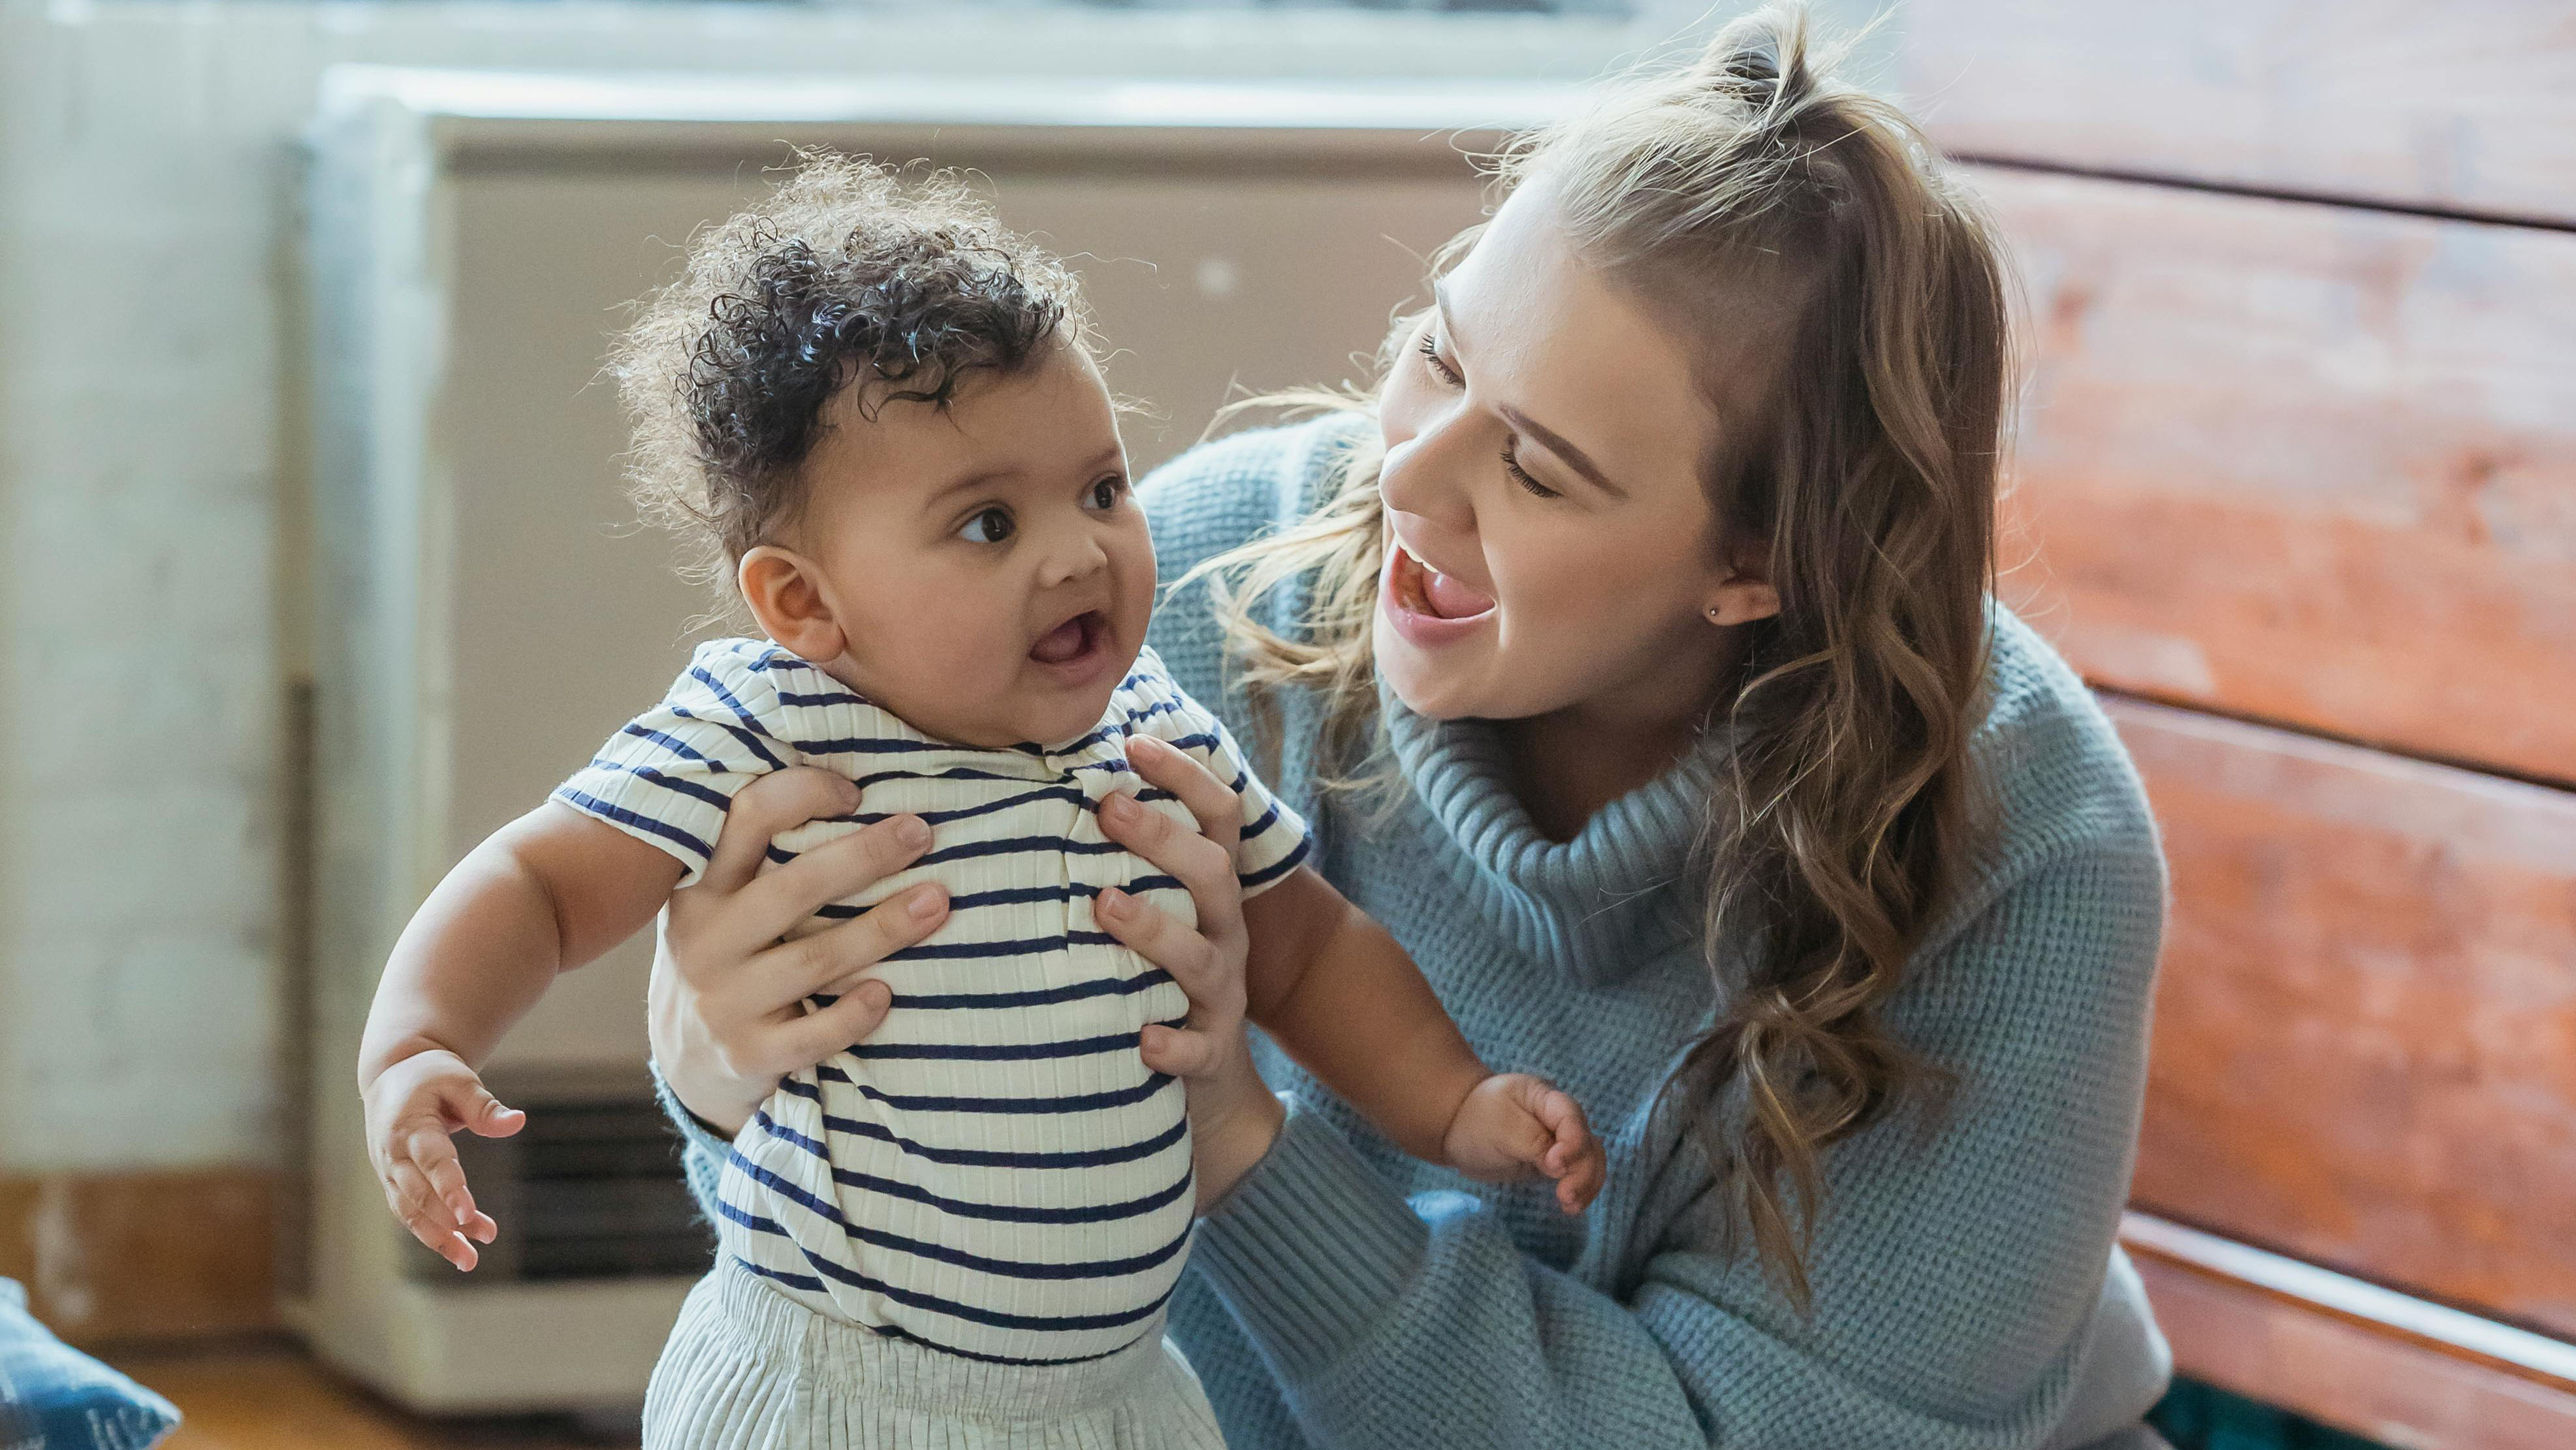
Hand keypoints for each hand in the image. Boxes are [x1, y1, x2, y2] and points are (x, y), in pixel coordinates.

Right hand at [361, 1048, 524, 1270]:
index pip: (432, 1163)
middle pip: (418, 1196)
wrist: (391, 1074)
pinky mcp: (392, 1181)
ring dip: (438, 1238)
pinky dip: (430, 1232)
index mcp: (410, 1127)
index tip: (469, 1214)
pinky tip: (458, 1248)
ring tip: (470, 1261)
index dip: (449, 1190)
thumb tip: (518, 1122)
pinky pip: (409, 1212)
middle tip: (478, 1247)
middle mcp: (393, 1154)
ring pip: (411, 1211)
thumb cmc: (432, 1076)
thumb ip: (485, 1107)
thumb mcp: (460, 1081)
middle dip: (446, 1225)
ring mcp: (388, 1171)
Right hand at [650, 767, 951, 1134]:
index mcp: (702, 886)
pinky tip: (887, 993)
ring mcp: (723, 1001)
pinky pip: (811, 1035)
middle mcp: (706, 940)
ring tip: (937, 903)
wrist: (688, 1055)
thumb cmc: (731, 953)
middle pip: (791, 889)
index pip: (745, 819)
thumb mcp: (726, 901)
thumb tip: (864, 786)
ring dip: (882, 929)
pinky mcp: (748, 1054)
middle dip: (864, 857)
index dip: (802, 795)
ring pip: (812, 960)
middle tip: (920, 833)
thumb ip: (766, 856)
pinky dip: (852, 1014)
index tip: (857, 791)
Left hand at [1095, 734, 1282, 1211]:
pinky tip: (1143, 1039)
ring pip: (1201, 956)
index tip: (1134, 742)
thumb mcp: (1160, 913)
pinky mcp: (1211, 1054)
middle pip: (1212, 873)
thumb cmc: (1158, 978)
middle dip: (1162, 838)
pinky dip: (1174, 1044)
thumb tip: (1059, 783)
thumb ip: (1127, 860)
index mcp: (1211, 893)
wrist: (1211, 1085)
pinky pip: (1197, 1050)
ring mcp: (1222, 995)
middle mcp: (1224, 935)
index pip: (1217, 817)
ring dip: (1154, 927)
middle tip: (1107, 809)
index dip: (1186, 776)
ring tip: (1103, 905)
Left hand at [1442, 1073, 1606, 1215]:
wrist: (1457, 1127)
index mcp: (1546, 1098)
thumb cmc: (1476, 1119)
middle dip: (1582, 1171)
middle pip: (1587, 1143)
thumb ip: (1533, 1143)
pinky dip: (1579, 1190)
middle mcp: (1560, 1118)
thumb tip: (1561, 1168)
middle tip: (1565, 1197)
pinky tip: (1570, 1207)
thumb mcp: (1501, 1126)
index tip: (1553, 1165)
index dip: (1571, 1143)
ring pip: (1590, 1161)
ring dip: (1586, 1184)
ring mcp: (1559, 1140)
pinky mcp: (1554, 1163)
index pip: (1572, 1118)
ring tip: (1570, 1206)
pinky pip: (1577, 1174)